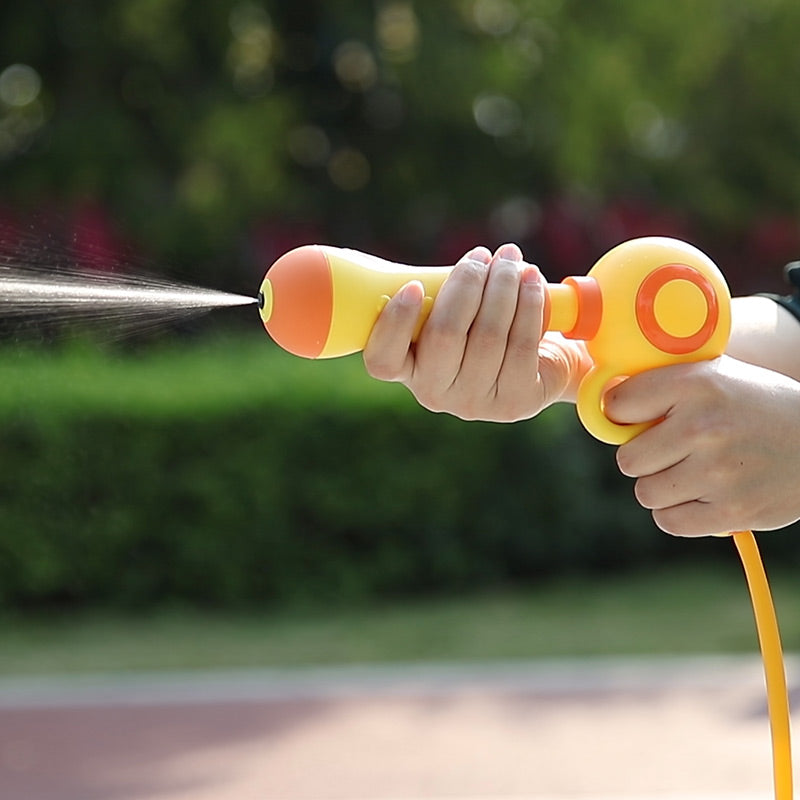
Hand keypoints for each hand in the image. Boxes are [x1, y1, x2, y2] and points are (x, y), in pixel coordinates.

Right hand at [363, 243, 590, 421]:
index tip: (414, 286)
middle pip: (444, 335)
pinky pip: (521, 343)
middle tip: (481, 256)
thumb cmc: (481, 326)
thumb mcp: (450, 310)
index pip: (383, 360)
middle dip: (466, 284)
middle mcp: (435, 393)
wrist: (539, 363)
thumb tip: (448, 261)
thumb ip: (436, 291)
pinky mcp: (515, 402)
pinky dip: (529, 302)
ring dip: (502, 285)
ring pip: (488, 335)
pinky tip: (530, 279)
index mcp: (406, 370)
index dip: (395, 324)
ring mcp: (474, 402)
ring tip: (510, 258)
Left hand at [604, 356, 799, 535]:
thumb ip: (662, 385)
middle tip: (671, 452)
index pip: (617, 405)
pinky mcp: (732, 511)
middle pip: (627, 459)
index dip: (622, 415)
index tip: (636, 419)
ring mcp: (718, 471)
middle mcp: (703, 426)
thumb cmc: (757, 407)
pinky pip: (670, 522)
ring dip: (663, 488)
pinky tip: (702, 496)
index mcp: (695, 384)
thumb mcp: (715, 376)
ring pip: (646, 493)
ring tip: (692, 473)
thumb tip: (603, 403)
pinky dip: (680, 514)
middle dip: (644, 458)